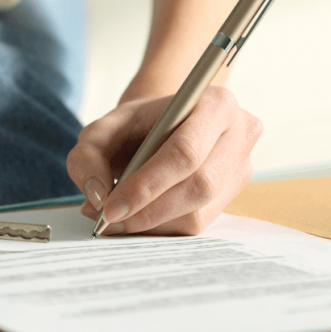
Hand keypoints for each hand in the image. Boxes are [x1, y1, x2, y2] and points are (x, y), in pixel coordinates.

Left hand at [67, 87, 262, 235]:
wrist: (163, 125)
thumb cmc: (136, 124)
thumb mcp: (103, 128)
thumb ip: (88, 156)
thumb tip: (96, 196)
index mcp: (215, 104)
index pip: (185, 152)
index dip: (147, 185)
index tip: (110, 208)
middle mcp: (240, 133)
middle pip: (198, 185)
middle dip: (148, 210)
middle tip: (109, 220)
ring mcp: (242, 166)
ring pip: (200, 211)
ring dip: (154, 224)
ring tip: (117, 221)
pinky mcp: (235, 193)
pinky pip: (201, 223)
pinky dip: (163, 227)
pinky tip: (138, 221)